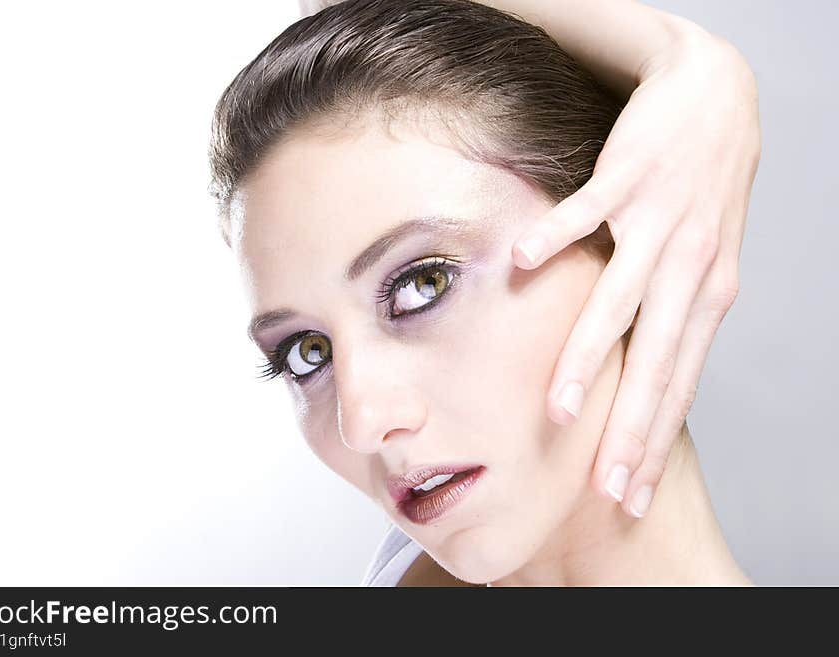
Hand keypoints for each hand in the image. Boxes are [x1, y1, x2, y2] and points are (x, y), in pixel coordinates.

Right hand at [512, 30, 760, 517]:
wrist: (717, 93)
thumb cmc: (703, 184)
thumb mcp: (704, 257)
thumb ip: (672, 313)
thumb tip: (640, 369)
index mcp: (706, 293)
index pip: (678, 383)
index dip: (655, 443)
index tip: (631, 496)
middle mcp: (688, 266)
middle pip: (655, 362)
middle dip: (629, 430)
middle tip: (606, 488)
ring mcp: (658, 222)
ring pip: (621, 300)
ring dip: (586, 357)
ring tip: (558, 410)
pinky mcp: (629, 176)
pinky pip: (587, 210)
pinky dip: (554, 236)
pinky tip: (521, 263)